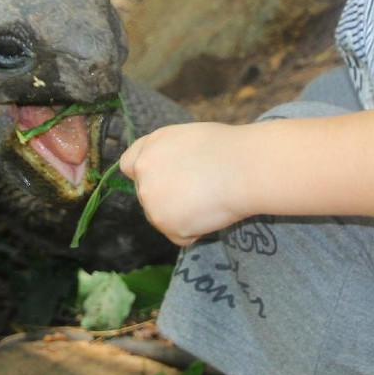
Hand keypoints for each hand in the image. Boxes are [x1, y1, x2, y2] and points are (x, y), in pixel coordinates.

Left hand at [119, 121, 251, 246]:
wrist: (244, 167)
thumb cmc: (227, 148)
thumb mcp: (188, 139)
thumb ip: (168, 155)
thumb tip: (170, 170)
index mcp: (148, 148)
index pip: (129, 165)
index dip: (146, 174)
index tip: (163, 180)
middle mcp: (143, 173)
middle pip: (146, 194)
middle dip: (166, 198)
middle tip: (197, 193)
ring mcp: (151, 201)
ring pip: (162, 217)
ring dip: (182, 215)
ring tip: (209, 199)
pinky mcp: (166, 224)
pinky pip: (180, 236)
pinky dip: (195, 231)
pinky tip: (211, 212)